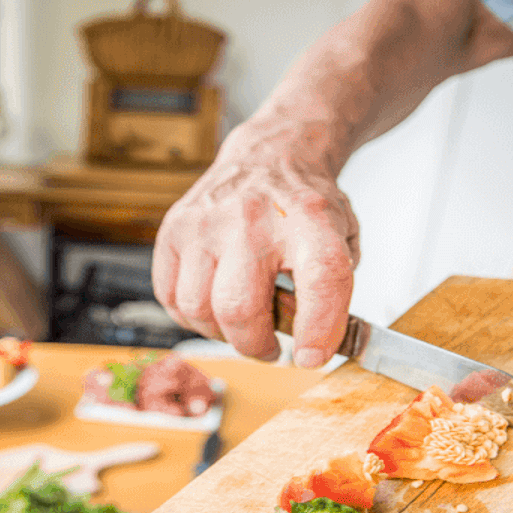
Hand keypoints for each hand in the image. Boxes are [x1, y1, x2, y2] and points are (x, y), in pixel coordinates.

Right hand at [153, 119, 359, 365]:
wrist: (270, 156)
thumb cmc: (302, 208)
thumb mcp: (341, 240)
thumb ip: (334, 295)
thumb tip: (312, 351)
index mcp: (310, 219)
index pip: (322, 279)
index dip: (318, 329)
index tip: (312, 357)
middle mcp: (253, 217)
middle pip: (239, 307)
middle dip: (255, 345)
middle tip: (270, 347)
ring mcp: (206, 222)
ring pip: (198, 308)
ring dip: (221, 333)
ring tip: (241, 324)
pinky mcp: (174, 229)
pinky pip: (170, 296)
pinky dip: (191, 316)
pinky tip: (213, 306)